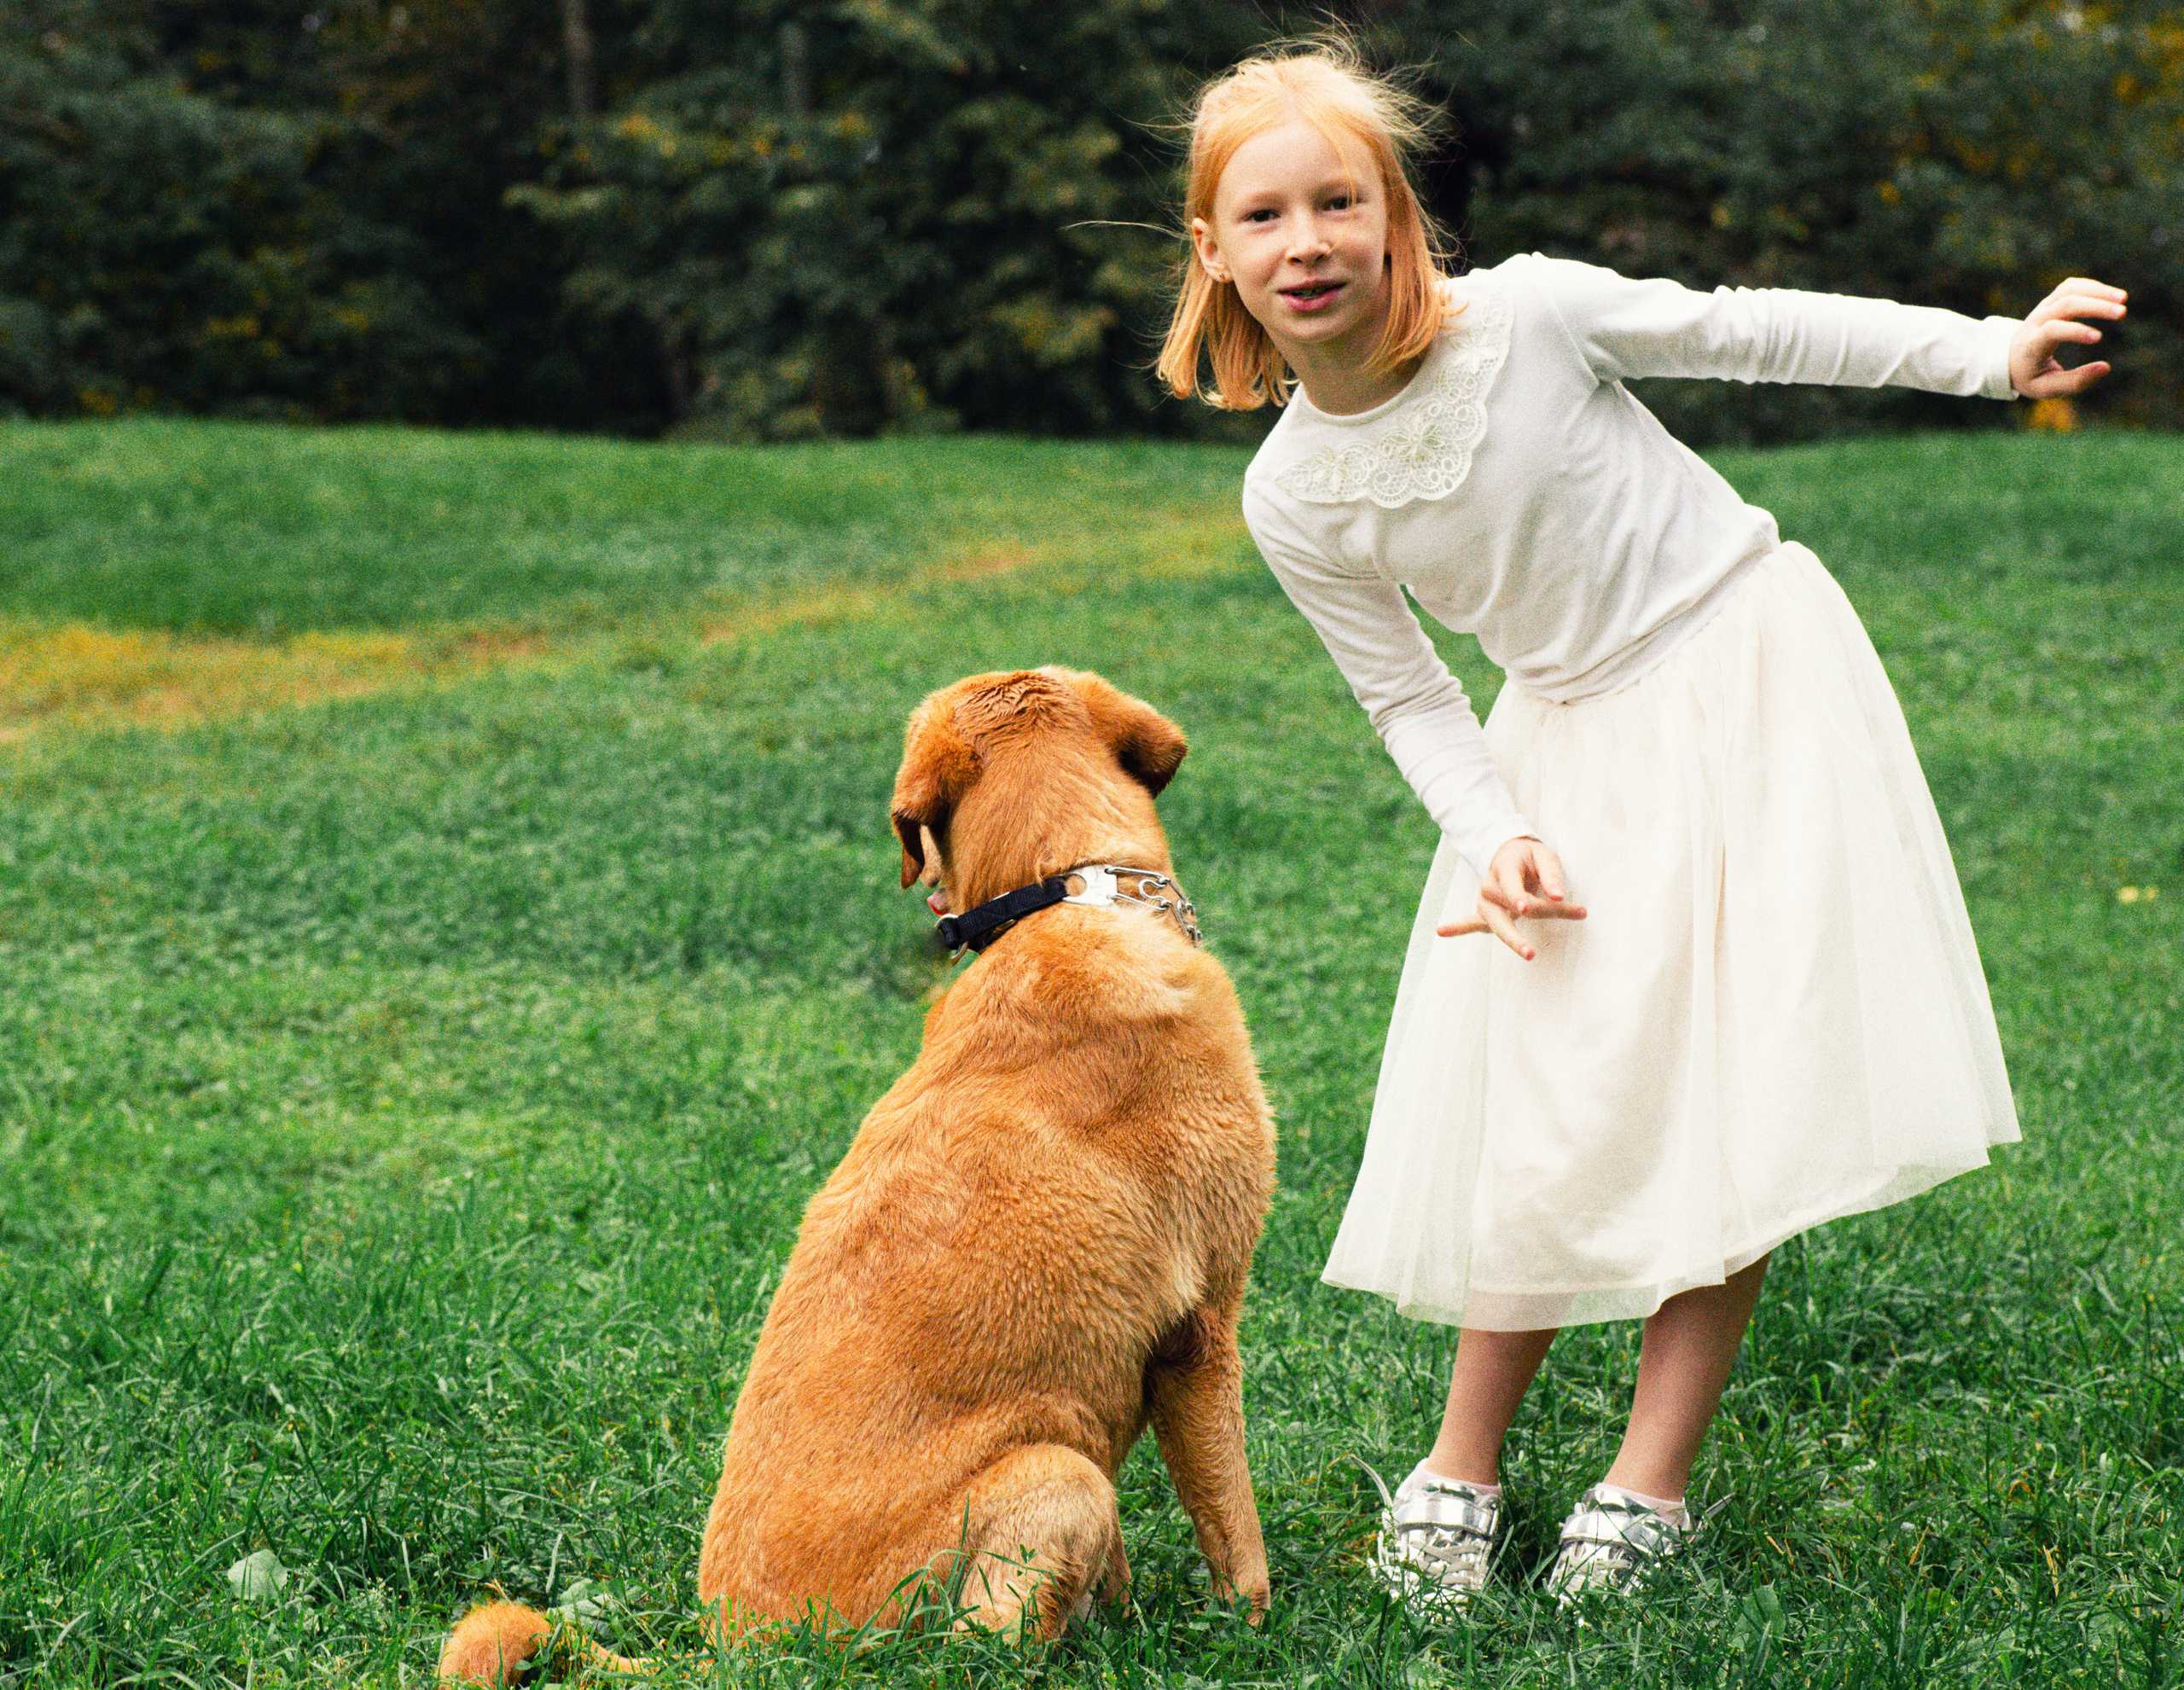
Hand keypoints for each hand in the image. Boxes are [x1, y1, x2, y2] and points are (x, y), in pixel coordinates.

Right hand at [1436, 836, 1585, 960]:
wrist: (1509, 853)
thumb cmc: (1530, 857)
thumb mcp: (1544, 856)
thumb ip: (1551, 875)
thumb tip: (1558, 896)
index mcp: (1504, 866)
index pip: (1510, 884)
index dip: (1517, 896)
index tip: (1525, 909)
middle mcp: (1490, 884)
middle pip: (1501, 912)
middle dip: (1515, 933)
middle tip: (1530, 952)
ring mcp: (1485, 900)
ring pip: (1497, 923)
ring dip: (1513, 939)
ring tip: (1529, 953)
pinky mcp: (1485, 912)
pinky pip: (1470, 922)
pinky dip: (1458, 927)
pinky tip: (1441, 931)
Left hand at [2010, 277, 2126, 398]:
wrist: (2008, 357)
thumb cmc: (2030, 375)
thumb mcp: (2046, 388)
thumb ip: (2074, 382)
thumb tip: (2106, 368)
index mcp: (2031, 345)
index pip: (2051, 331)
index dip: (2075, 331)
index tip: (2099, 338)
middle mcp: (2036, 321)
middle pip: (2065, 304)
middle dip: (2094, 306)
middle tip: (2122, 313)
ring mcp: (2042, 308)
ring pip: (2069, 289)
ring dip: (2097, 291)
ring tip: (2123, 299)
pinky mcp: (2050, 300)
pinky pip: (2071, 286)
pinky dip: (2092, 287)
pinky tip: (2111, 296)